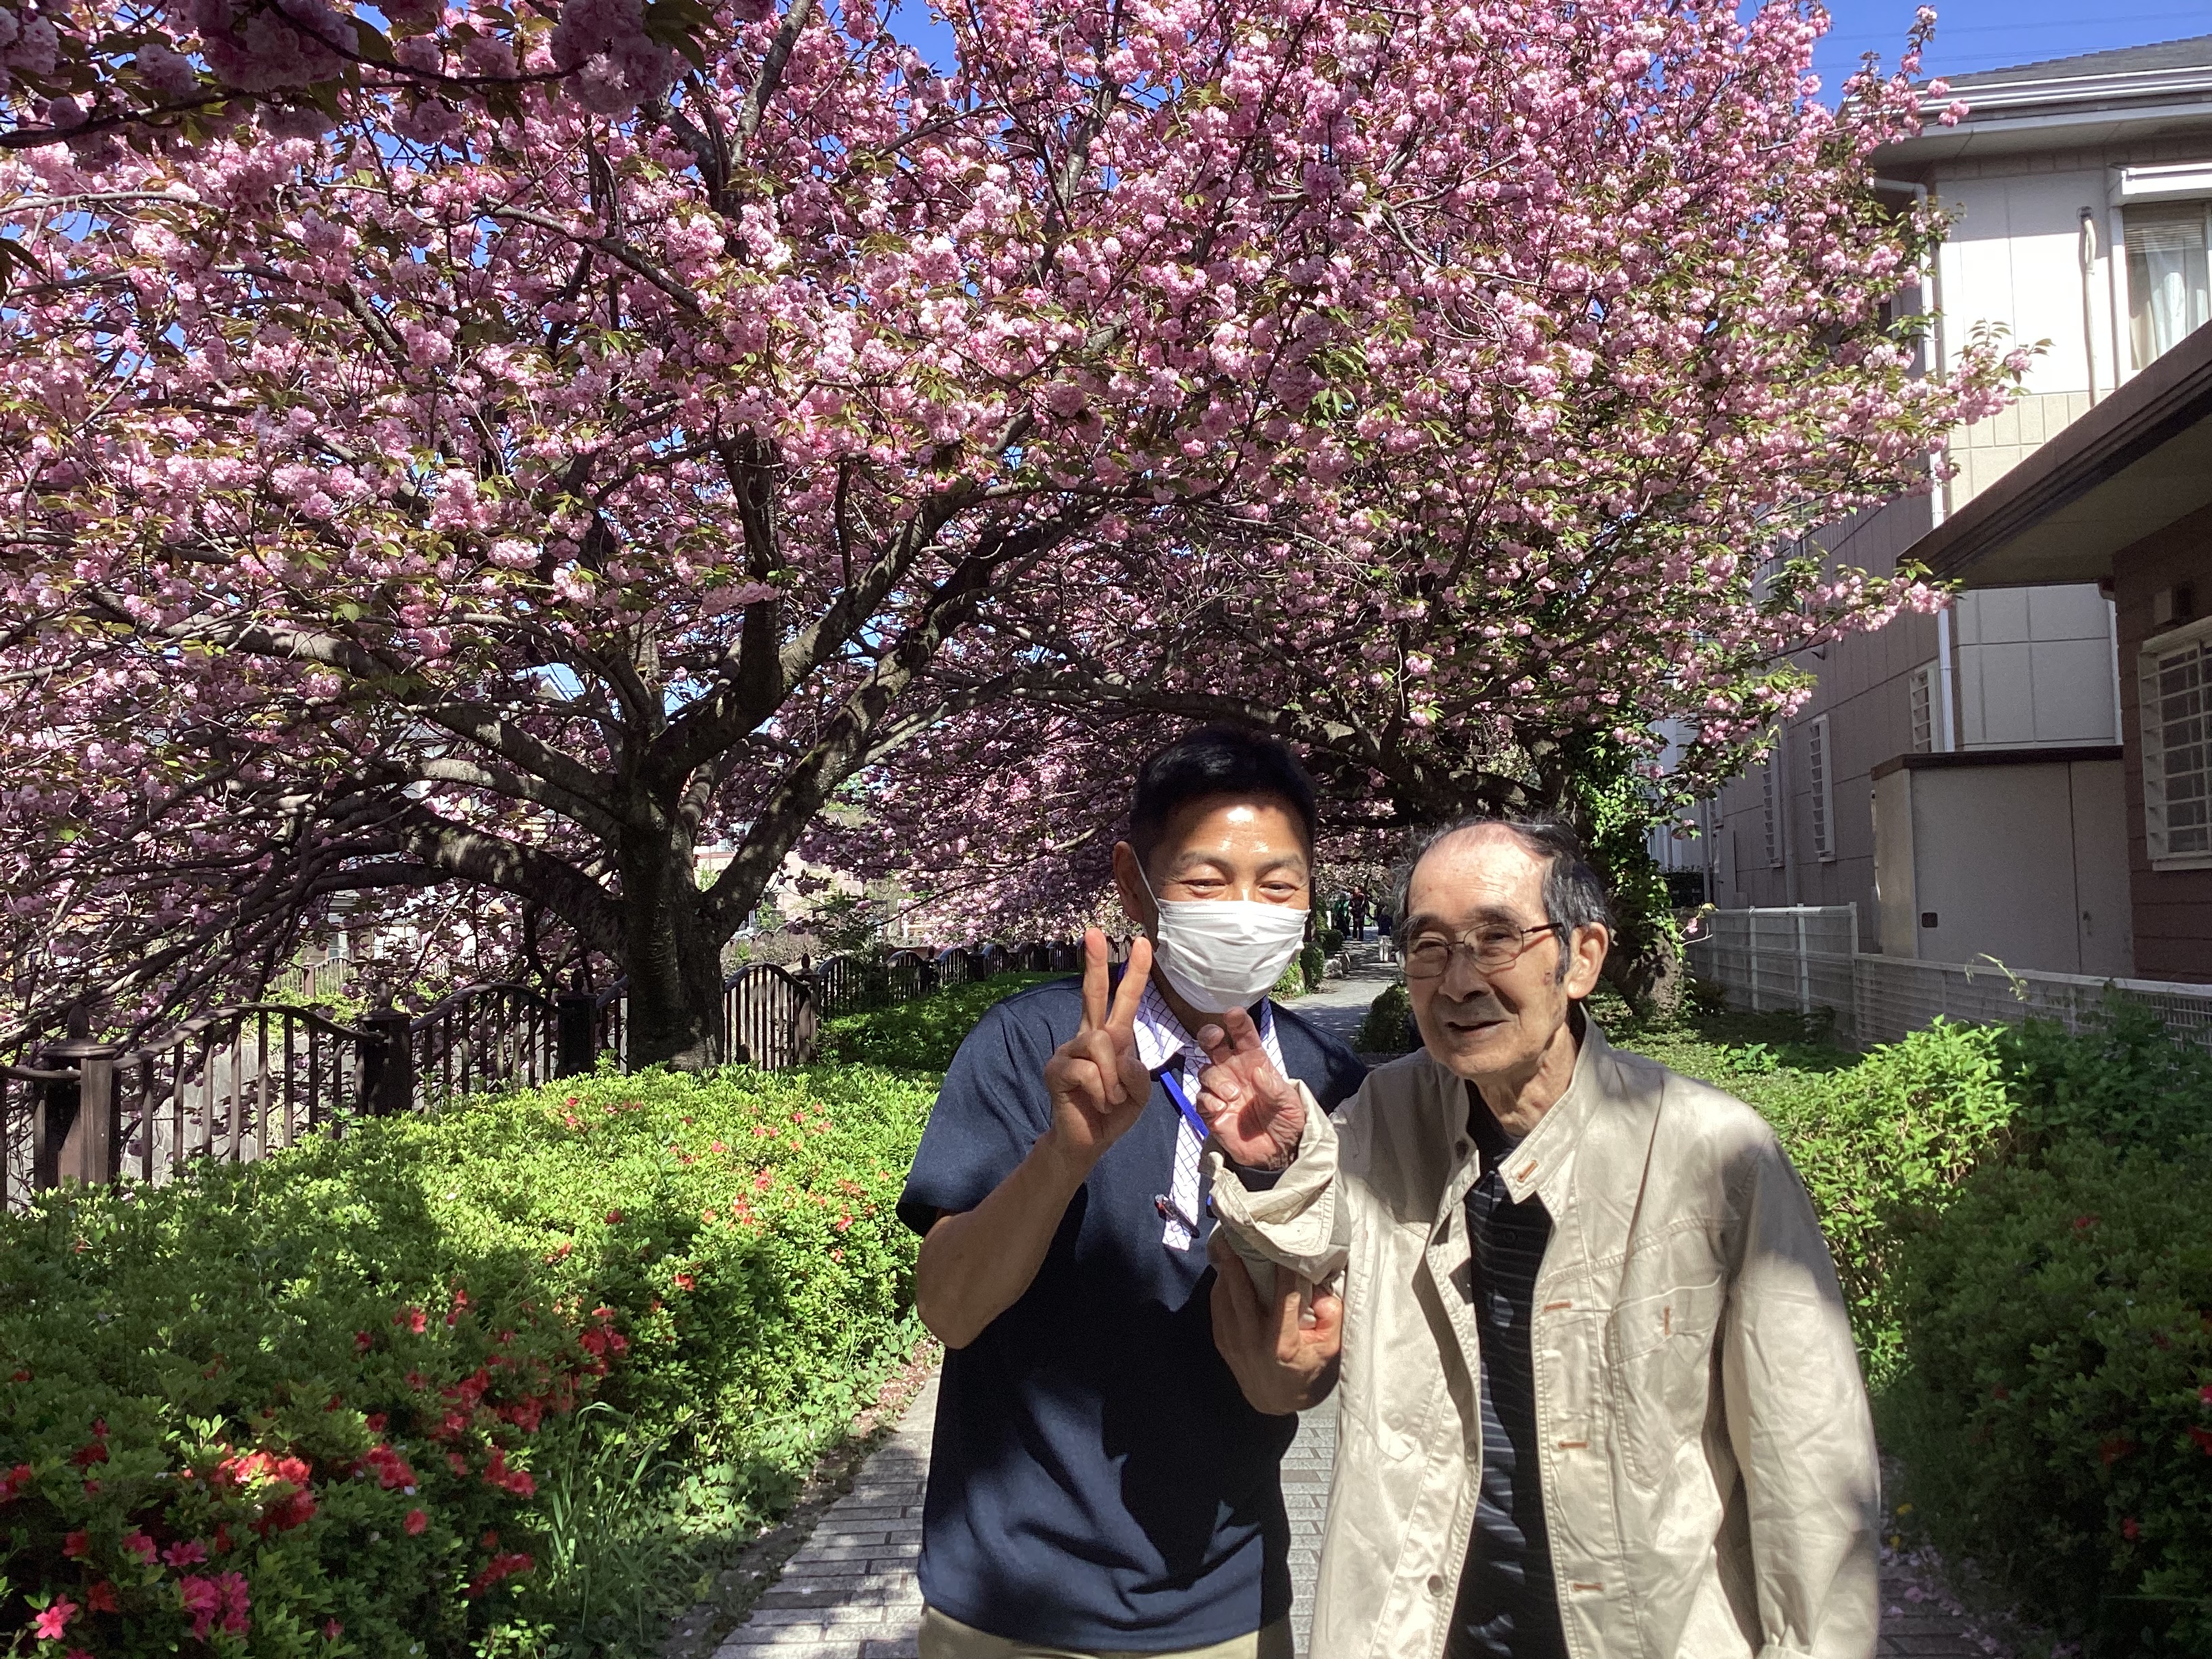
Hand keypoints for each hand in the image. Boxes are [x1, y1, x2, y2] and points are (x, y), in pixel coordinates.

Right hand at [1041, 928, 1155, 1175]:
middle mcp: (1087, 1036)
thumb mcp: (1138, 1092)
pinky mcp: (1056, 1068)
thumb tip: (1117, 1054)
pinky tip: (1095, 1101)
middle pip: (1092, 993)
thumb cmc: (1113, 1112)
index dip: (1133, 972)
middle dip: (1096, 962)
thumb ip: (1136, 1071)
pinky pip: (1089, 1070)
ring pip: (1101, 1044)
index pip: (1123, 999)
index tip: (1142, 941)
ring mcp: (1068, 1050)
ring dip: (1114, 1078)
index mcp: (1112, 1037)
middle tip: (1095, 931)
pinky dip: (1103, 1091)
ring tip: (1110, 1098)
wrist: (1087, 1142)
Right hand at [1193, 1005, 1306, 1169]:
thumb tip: (1258, 1072)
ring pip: (1206, 1071)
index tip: (1233, 1013)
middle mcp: (1235, 1072)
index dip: (1238, 1023)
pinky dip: (1208, 1100)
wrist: (1278, 1154)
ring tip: (1233, 1096)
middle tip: (1215, 1038)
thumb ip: (1275, 1088)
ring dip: (1216, 1079)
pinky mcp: (1212, 1112)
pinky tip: (1221, 1109)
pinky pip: (1201, 1099)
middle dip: (1210, 1035)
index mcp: (1256, 1062)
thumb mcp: (1290, 1105)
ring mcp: (1221, 1091)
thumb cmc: (1287, 1122)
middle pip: (1214, 1045)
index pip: (1244, 1037)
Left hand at [1208, 1230, 1341, 1414]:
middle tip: (1237, 1234)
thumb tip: (1322, 1290)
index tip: (1286, 1245)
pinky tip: (1228, 1270)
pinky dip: (1222, 1286)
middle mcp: (1253, 1341)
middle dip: (1237, 1260)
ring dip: (1227, 1269)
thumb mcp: (1329, 1350)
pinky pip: (1217, 1306)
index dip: (1285, 1268)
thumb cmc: (1305, 1372)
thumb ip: (1331, 1319)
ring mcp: (1234, 1341)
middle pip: (1240, 1291)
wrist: (1273, 1401)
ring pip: (1224, 1296)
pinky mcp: (1222, 1341)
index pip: (1284, 1296)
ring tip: (1230, 1244)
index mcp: (1282, 1343)